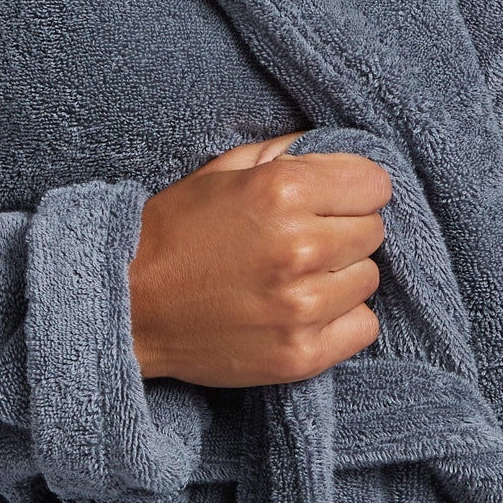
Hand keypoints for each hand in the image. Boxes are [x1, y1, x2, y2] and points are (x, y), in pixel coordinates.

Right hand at [127, 132, 389, 386]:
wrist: (127, 306)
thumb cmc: (174, 233)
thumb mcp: (221, 172)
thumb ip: (284, 152)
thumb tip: (336, 148)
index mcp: (283, 191)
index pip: (374, 183)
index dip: (352, 188)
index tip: (331, 199)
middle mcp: (300, 247)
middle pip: (373, 231)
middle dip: (343, 229)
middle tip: (303, 239)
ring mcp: (302, 305)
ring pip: (369, 279)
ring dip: (341, 275)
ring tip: (297, 276)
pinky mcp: (301, 354)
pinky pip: (363, 326)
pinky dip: (342, 319)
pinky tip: (304, 310)